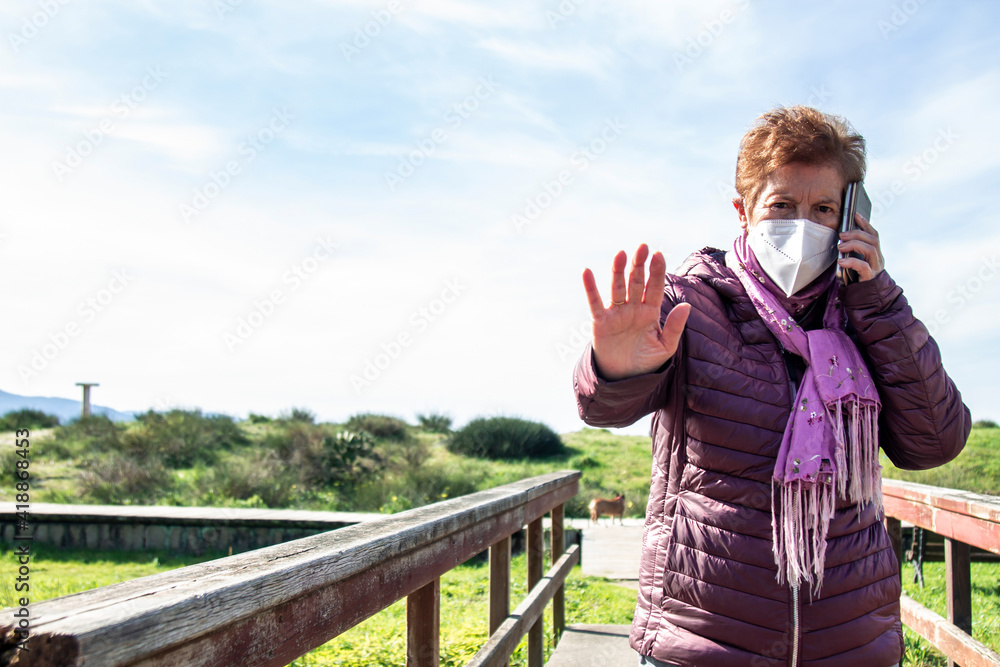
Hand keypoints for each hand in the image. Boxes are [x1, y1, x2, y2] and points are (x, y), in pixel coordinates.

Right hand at [582, 244, 690, 380]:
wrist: (624, 378)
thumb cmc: (646, 362)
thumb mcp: (665, 347)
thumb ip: (675, 327)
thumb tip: (686, 306)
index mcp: (650, 311)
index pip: (654, 287)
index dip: (656, 271)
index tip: (659, 255)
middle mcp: (633, 308)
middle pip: (636, 282)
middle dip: (639, 265)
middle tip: (642, 247)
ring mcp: (616, 313)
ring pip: (617, 287)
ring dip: (618, 271)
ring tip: (621, 254)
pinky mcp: (601, 322)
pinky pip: (595, 302)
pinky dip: (591, 288)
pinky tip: (587, 272)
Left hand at [838, 213, 883, 281]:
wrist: (869, 302)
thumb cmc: (858, 282)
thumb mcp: (855, 265)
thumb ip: (852, 254)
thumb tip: (840, 241)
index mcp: (875, 255)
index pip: (874, 235)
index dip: (865, 224)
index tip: (855, 214)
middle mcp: (878, 259)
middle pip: (873, 239)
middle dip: (857, 233)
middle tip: (842, 235)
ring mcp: (876, 269)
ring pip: (871, 249)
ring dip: (854, 244)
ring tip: (840, 247)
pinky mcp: (870, 278)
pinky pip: (864, 267)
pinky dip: (852, 262)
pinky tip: (841, 261)